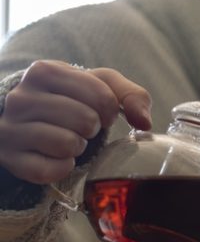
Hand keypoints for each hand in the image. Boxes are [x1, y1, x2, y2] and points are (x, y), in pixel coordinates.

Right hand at [0, 60, 151, 183]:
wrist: (29, 120)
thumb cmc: (72, 99)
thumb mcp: (101, 86)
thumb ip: (132, 96)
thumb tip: (145, 123)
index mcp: (45, 71)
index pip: (102, 96)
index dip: (110, 109)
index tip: (100, 111)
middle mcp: (21, 97)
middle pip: (86, 120)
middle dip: (93, 128)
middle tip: (82, 126)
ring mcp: (10, 128)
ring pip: (67, 144)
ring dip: (78, 147)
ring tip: (69, 138)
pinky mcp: (10, 158)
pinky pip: (50, 170)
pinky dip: (63, 167)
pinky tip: (57, 157)